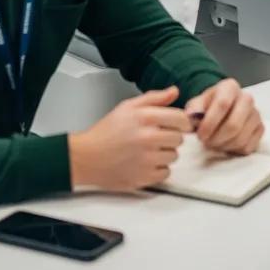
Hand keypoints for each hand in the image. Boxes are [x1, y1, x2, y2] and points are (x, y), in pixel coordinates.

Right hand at [68, 86, 190, 190]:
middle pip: (179, 139)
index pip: (182, 119)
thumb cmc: (106, 132)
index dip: (181, 122)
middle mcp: (148, 138)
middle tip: (156, 137)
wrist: (87, 157)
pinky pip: (166, 173)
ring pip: (174, 156)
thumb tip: (174, 91)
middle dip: (170, 137)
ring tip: (148, 150)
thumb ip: (154, 98)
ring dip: (165, 154)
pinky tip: (146, 162)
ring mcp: (146, 160)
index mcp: (146, 117)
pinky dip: (158, 169)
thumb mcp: (128, 107)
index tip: (177, 125)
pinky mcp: (144, 178)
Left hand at [183, 79, 263, 155]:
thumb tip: (192, 118)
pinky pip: (248, 146)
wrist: (222, 109)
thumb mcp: (196, 104)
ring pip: (240, 138)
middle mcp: (246, 98)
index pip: (223, 104)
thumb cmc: (208, 107)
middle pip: (234, 125)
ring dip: (223, 146)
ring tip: (214, 142)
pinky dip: (234, 150)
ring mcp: (256, 114)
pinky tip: (226, 143)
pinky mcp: (260, 129)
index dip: (210, 123)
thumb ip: (193, 110)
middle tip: (206, 142)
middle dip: (217, 138)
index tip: (200, 135)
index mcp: (230, 87)